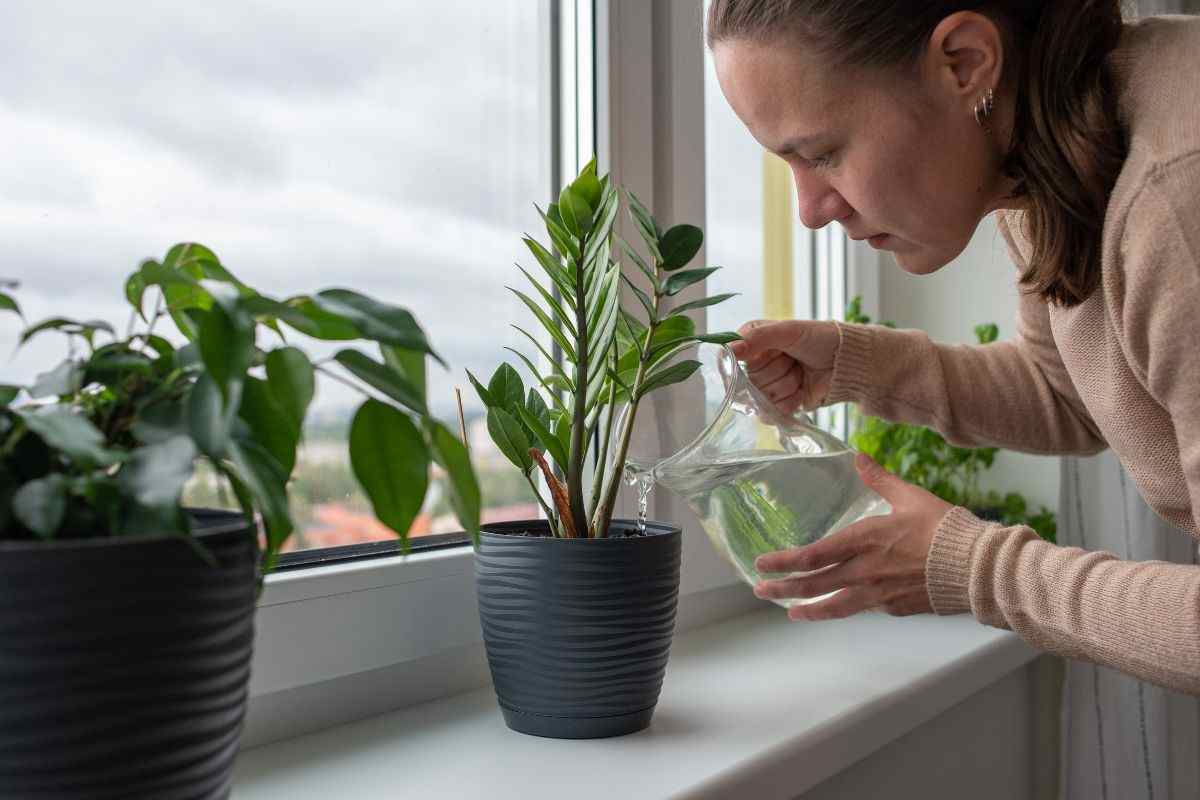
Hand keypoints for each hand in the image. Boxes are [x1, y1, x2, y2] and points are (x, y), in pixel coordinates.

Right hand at [728, 319, 839, 413]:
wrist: (846, 363)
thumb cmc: (820, 339)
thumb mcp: (788, 330)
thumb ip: (757, 338)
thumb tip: (729, 349)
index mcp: (752, 341)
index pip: (730, 358)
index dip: (746, 361)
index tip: (765, 356)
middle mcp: (756, 364)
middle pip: (748, 380)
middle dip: (777, 371)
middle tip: (794, 360)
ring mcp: (767, 386)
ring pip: (761, 398)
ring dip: (787, 385)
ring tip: (801, 373)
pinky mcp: (778, 404)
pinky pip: (771, 413)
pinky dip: (790, 402)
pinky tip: (802, 390)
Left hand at [752, 453, 953, 620]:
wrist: (979, 567)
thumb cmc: (947, 529)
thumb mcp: (910, 496)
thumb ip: (879, 479)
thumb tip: (859, 456)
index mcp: (866, 540)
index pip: (814, 555)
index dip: (784, 561)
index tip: (762, 564)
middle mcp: (866, 571)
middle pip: (816, 585)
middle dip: (784, 588)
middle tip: (761, 590)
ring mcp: (880, 594)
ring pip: (836, 606)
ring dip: (808, 609)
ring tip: (791, 612)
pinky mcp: (896, 607)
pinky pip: (865, 609)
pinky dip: (848, 608)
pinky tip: (839, 607)